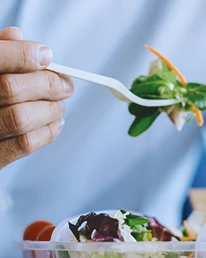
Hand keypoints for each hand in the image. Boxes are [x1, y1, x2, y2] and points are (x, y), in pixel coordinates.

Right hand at [0, 27, 73, 169]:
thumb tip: (17, 36)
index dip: (24, 55)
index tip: (47, 56)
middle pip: (11, 88)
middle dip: (47, 84)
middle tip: (66, 85)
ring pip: (20, 118)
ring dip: (50, 109)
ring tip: (60, 105)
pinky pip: (24, 144)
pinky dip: (48, 131)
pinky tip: (56, 123)